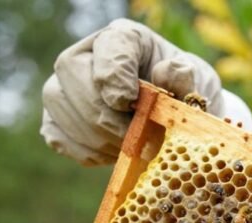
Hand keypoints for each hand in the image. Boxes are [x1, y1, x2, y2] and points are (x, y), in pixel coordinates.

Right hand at [41, 18, 223, 165]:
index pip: (110, 45)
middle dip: (105, 115)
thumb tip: (165, 74)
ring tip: (129, 148)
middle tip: (135, 138)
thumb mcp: (194, 82)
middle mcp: (86, 55)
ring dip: (97, 136)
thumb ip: (183, 78)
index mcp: (125, 38)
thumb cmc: (182, 93)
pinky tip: (112, 154)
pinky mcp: (57, 117)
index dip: (114, 74)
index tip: (128, 102)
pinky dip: (85, 150)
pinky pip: (57, 134)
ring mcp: (65, 85)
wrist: (172, 117)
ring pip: (59, 105)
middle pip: (73, 75)